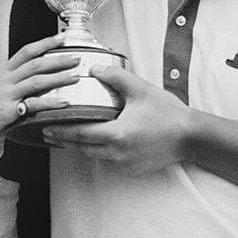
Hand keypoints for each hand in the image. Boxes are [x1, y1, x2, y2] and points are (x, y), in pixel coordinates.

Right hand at [0, 33, 79, 168]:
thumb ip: (13, 89)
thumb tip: (33, 90)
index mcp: (2, 73)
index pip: (26, 51)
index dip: (45, 42)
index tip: (62, 37)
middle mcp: (5, 79)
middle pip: (35, 62)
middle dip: (58, 58)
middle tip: (77, 56)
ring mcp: (6, 94)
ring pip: (36, 80)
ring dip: (58, 77)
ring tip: (76, 76)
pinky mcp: (6, 110)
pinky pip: (33, 104)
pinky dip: (51, 102)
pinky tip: (65, 103)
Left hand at [42, 65, 195, 175]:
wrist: (190, 137)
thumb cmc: (167, 113)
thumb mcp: (140, 89)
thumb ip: (115, 77)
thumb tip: (94, 68)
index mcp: (117, 135)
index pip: (80, 135)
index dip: (61, 131)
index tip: (46, 126)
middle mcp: (118, 153)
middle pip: (83, 148)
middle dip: (65, 140)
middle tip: (48, 131)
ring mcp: (125, 164)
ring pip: (94, 155)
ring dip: (80, 146)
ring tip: (66, 135)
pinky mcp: (132, 168)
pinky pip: (108, 160)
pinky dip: (97, 151)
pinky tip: (93, 141)